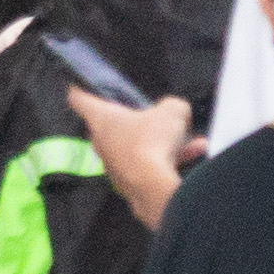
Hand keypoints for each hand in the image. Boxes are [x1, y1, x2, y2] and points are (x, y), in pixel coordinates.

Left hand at [72, 79, 198, 226]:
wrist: (153, 188)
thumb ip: (173, 106)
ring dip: (161, 142)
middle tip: (151, 114)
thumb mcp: (172, 111)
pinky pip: (149, 165)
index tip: (77, 84)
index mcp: (101, 118)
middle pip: (111, 124)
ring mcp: (113, 165)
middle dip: (132, 119)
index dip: (79, 89)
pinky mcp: (129, 184)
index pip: (80, 99)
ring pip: (137, 146)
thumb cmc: (152, 141)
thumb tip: (176, 111)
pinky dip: (169, 159)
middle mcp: (101, 142)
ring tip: (190, 139)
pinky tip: (196, 153)